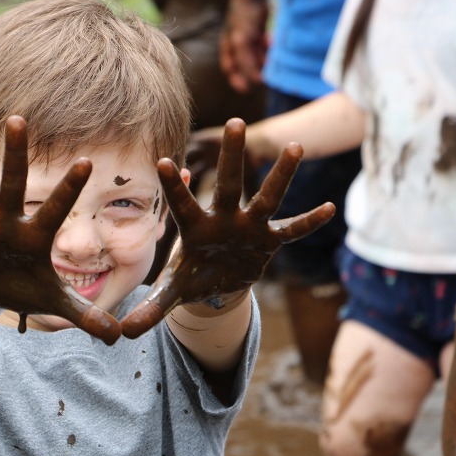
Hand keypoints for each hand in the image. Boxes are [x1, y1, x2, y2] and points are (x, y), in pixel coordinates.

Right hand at [0, 116, 121, 343]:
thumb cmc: (25, 287)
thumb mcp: (55, 303)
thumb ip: (85, 315)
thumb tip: (117, 337)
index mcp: (36, 236)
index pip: (57, 209)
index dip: (69, 188)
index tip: (86, 162)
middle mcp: (8, 224)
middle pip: (15, 186)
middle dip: (17, 156)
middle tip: (19, 119)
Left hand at [122, 118, 335, 337]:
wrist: (216, 283)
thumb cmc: (191, 277)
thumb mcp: (171, 293)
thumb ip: (151, 310)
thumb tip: (126, 332)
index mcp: (194, 228)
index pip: (181, 204)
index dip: (174, 186)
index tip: (162, 161)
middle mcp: (223, 219)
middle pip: (227, 183)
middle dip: (230, 156)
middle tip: (234, 123)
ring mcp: (248, 226)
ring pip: (265, 197)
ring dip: (280, 175)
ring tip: (295, 147)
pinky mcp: (269, 240)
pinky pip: (292, 229)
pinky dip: (309, 222)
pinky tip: (330, 208)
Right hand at [220, 0, 268, 93]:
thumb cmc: (242, 17)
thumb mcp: (242, 41)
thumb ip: (247, 62)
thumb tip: (257, 80)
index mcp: (228, 48)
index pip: (230, 69)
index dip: (237, 81)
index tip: (246, 90)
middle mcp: (237, 46)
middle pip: (246, 65)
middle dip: (255, 71)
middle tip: (266, 77)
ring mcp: (249, 39)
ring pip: (257, 57)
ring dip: (264, 60)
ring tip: (271, 60)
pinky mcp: (259, 33)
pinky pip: (265, 47)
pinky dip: (269, 49)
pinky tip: (272, 44)